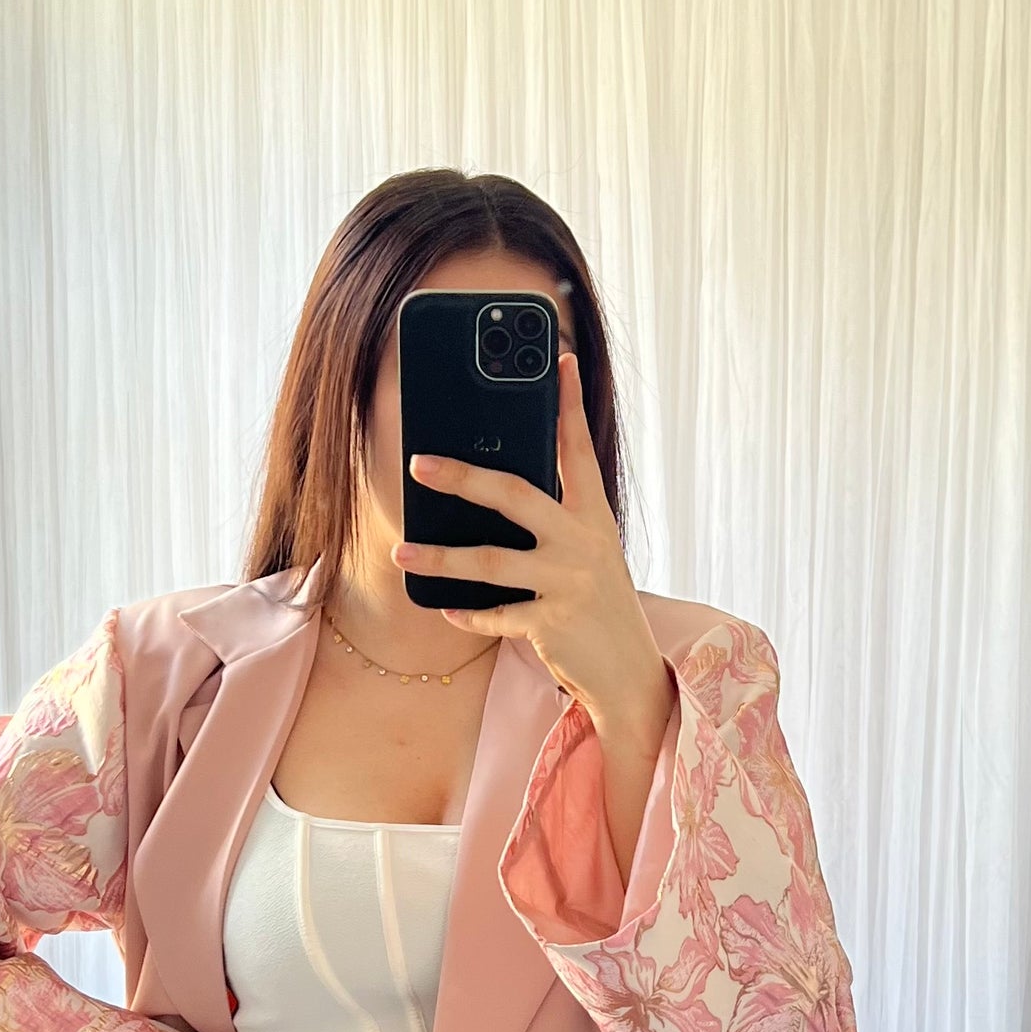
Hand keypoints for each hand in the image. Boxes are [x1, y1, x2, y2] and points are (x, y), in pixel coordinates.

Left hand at [391, 351, 669, 730]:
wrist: (628, 670)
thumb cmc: (598, 603)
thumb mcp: (588, 551)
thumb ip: (556, 518)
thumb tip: (496, 487)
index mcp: (593, 515)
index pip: (578, 449)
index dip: (569, 404)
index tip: (559, 360)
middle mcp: (582, 541)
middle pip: (516, 495)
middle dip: (463, 477)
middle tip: (418, 462)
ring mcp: (567, 583)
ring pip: (491, 562)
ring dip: (441, 558)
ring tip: (402, 553)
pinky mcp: (552, 624)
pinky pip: (497, 615)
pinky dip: (468, 613)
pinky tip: (445, 607)